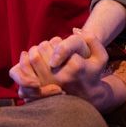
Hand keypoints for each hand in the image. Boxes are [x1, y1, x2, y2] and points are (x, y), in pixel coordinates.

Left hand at [10, 28, 125, 112]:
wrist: (87, 95)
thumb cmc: (92, 72)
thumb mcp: (100, 56)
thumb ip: (92, 39)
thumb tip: (74, 30)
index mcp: (76, 67)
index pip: (59, 45)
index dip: (60, 43)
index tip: (62, 47)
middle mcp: (60, 77)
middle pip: (43, 48)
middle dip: (47, 44)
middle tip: (53, 49)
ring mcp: (48, 84)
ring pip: (33, 56)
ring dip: (36, 51)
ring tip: (45, 55)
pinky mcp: (39, 89)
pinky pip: (25, 70)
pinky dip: (26, 61)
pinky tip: (34, 61)